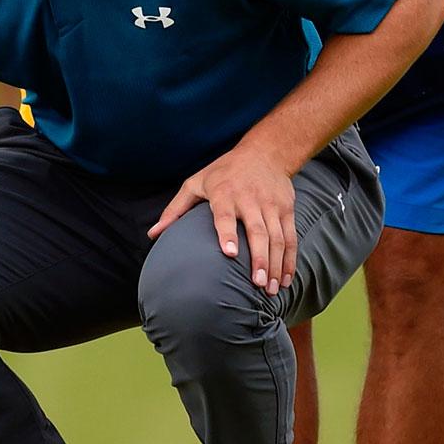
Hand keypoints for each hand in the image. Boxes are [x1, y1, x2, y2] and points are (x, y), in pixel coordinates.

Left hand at [149, 144, 296, 296]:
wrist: (264, 153)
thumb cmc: (222, 172)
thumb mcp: (196, 183)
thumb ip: (175, 210)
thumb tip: (153, 235)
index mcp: (224, 193)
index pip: (225, 215)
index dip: (227, 233)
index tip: (229, 253)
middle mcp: (250, 199)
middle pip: (258, 231)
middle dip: (259, 259)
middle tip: (257, 284)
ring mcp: (271, 205)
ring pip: (278, 237)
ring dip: (276, 265)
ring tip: (270, 290)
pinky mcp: (287, 209)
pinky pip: (291, 237)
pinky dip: (289, 260)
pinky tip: (285, 279)